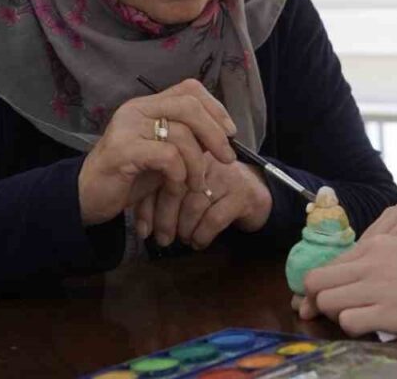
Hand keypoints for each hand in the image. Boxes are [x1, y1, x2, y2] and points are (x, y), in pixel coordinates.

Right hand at [78, 79, 236, 225]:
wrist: (87, 197)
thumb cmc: (129, 177)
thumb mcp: (163, 154)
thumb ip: (187, 139)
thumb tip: (224, 136)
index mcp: (147, 105)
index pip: (189, 89)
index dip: (215, 108)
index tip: (231, 133)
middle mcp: (136, 109)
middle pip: (189, 106)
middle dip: (215, 133)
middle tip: (227, 158)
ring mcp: (127, 127)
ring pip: (181, 134)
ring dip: (197, 164)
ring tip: (197, 184)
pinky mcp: (122, 150)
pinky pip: (167, 155)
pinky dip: (180, 172)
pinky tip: (178, 185)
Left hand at [134, 154, 271, 247]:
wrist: (255, 193)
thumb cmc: (213, 192)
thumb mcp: (187, 190)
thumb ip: (163, 196)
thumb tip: (141, 227)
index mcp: (187, 155)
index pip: (160, 178)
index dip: (148, 206)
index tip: (143, 230)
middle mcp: (206, 161)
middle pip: (176, 190)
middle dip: (165, 220)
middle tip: (162, 240)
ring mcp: (226, 176)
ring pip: (194, 205)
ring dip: (185, 228)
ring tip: (183, 239)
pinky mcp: (242, 194)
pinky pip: (214, 218)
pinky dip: (202, 235)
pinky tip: (198, 242)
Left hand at [298, 235, 396, 334]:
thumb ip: (380, 262)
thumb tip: (352, 281)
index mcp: (378, 245)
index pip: (328, 264)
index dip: (320, 287)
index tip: (323, 301)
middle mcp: (373, 261)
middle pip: (316, 282)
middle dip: (319, 300)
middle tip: (338, 312)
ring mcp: (380, 286)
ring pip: (325, 301)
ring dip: (336, 314)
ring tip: (360, 318)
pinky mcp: (391, 312)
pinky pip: (348, 322)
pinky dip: (354, 328)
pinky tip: (374, 327)